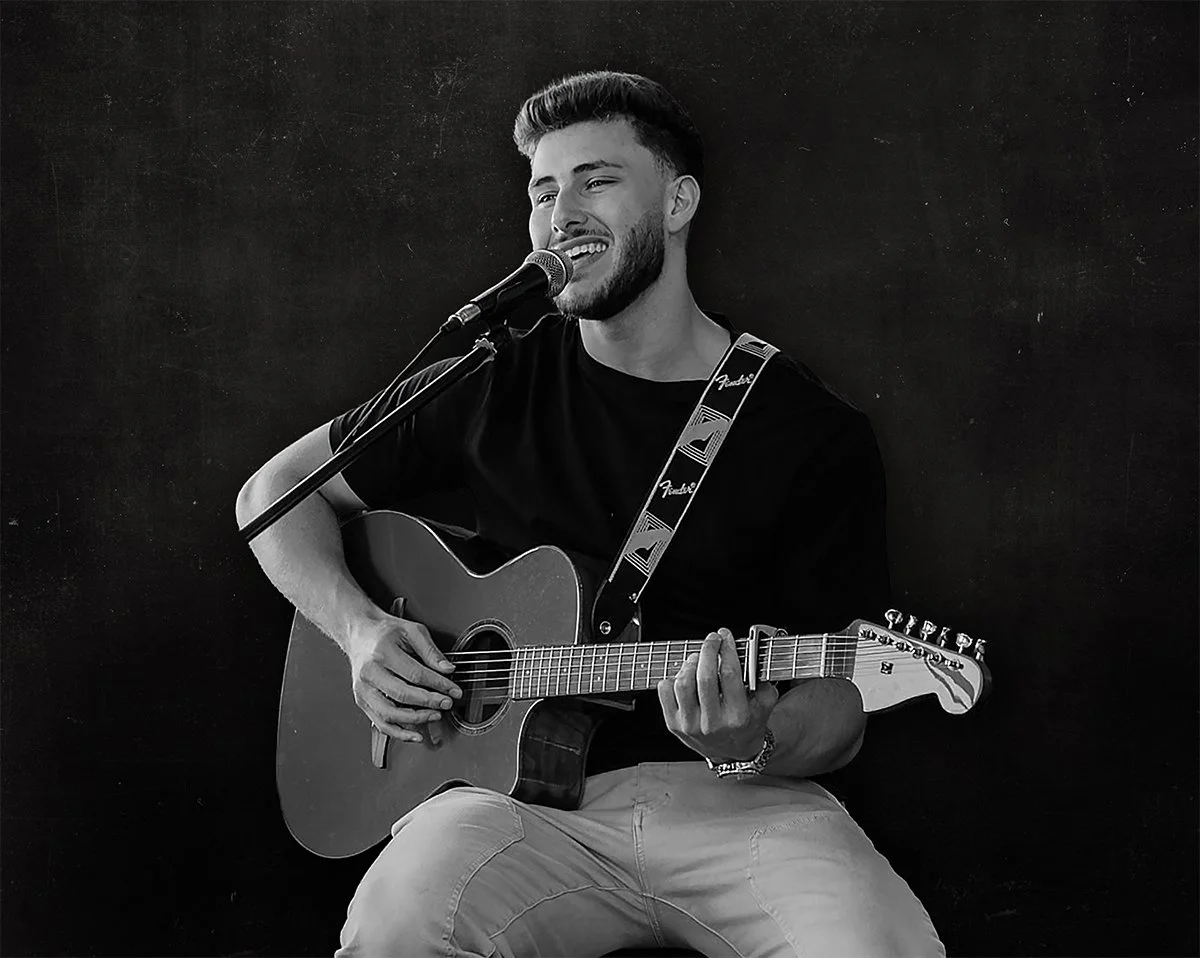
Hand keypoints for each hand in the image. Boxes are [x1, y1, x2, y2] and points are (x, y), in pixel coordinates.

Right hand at [346, 611, 461, 743]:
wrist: (359, 634)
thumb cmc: (385, 632)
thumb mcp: (412, 631)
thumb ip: (431, 651)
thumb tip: (447, 669)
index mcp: (382, 652)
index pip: (415, 674)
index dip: (438, 684)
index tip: (453, 690)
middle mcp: (369, 673)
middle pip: (403, 695)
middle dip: (430, 702)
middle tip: (447, 703)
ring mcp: (363, 689)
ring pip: (389, 714)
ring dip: (416, 719)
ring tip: (435, 716)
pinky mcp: (362, 701)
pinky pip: (380, 723)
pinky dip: (399, 733)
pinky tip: (415, 735)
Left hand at [658, 628, 778, 762]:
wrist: (731, 754)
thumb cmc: (746, 726)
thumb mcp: (764, 706)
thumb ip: (762, 682)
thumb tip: (752, 655)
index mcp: (736, 717)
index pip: (730, 675)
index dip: (727, 650)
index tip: (726, 636)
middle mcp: (712, 724)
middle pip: (704, 677)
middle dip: (708, 650)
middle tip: (712, 639)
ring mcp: (690, 725)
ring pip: (683, 683)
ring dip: (691, 663)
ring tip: (699, 658)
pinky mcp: (674, 725)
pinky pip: (665, 691)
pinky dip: (673, 677)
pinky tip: (685, 675)